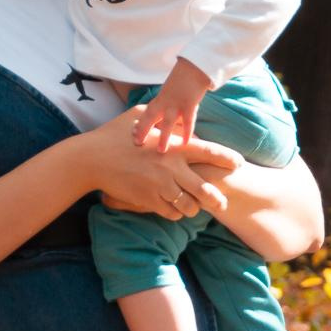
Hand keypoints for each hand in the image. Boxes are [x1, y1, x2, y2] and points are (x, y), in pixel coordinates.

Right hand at [82, 108, 238, 218]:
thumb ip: (162, 119)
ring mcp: (160, 186)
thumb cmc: (113, 135)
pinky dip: (175, 214)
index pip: (209, 152)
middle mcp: (171, 167)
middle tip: (222, 204)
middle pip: (206, 189)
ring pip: (189, 206)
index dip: (227, 159)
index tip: (239, 164)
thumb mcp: (139, 116)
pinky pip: (171, 213)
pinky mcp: (148, 200)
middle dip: (217, 199)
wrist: (91, 159)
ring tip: (193, 208)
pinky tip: (173, 210)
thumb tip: (177, 118)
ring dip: (193, 209)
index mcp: (173, 146)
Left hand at [131, 59, 211, 153]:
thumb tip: (167, 111)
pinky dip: (187, 132)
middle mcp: (166, 101)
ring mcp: (177, 103)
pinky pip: (188, 121)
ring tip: (161, 151)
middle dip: (143, 130)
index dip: (140, 123)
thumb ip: (169, 100)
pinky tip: (186, 143)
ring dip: (163, 137)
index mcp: (161, 97)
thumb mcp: (172, 88)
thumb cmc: (185, 75)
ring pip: (167, 122)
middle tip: (137, 143)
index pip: (147, 112)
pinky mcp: (190, 103)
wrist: (195, 65)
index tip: (133, 133)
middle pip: (151, 117)